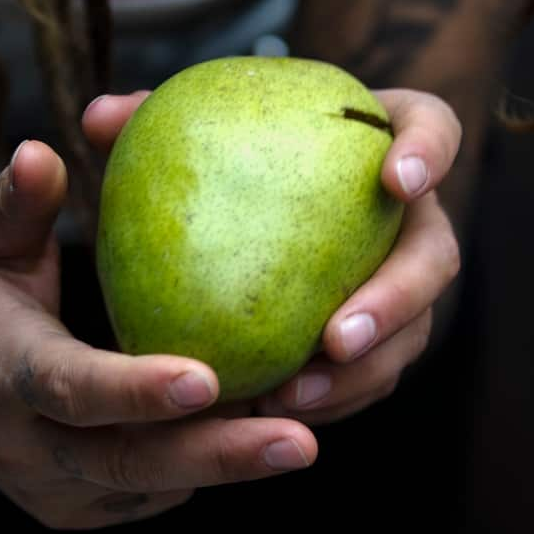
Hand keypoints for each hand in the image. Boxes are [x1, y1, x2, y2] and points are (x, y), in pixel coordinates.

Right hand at [0, 136, 316, 529]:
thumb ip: (13, 203)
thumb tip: (43, 155)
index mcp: (3, 372)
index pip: (71, 388)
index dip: (136, 390)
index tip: (207, 378)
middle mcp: (26, 445)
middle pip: (129, 462)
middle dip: (219, 456)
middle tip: (301, 443)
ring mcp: (51, 488)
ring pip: (153, 485)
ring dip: (228, 464)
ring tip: (301, 435)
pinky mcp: (77, 510)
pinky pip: (153, 493)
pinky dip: (205, 468)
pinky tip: (259, 435)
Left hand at [83, 87, 462, 424]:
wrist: (242, 224)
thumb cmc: (223, 164)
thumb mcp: (185, 139)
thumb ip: (150, 124)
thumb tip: (98, 119)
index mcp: (379, 146)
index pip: (431, 131)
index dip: (428, 153)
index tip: (395, 181)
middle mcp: (406, 220)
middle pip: (435, 255)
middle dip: (398, 298)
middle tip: (340, 336)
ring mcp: (400, 285)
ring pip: (413, 332)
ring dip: (364, 371)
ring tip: (296, 397)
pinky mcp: (381, 341)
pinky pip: (372, 376)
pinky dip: (334, 399)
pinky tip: (276, 414)